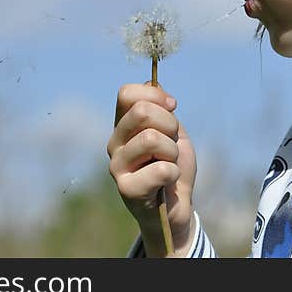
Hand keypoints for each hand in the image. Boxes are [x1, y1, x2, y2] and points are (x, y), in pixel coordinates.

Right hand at [107, 81, 196, 256]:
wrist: (177, 207)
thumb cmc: (172, 166)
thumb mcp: (172, 131)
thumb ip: (162, 108)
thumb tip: (153, 84)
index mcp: (123, 124)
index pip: (126, 93)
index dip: (155, 96)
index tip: (172, 107)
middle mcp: (115, 142)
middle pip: (141, 112)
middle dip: (169, 124)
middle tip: (172, 143)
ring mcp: (116, 165)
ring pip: (151, 139)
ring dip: (172, 151)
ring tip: (169, 164)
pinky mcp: (126, 188)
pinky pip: (161, 169)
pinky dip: (173, 173)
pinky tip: (167, 182)